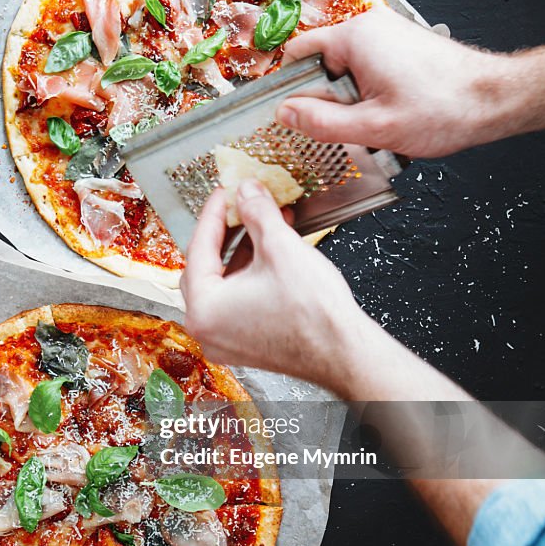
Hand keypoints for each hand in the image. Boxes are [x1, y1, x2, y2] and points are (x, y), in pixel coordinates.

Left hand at [180, 180, 371, 389]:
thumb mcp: (281, 247)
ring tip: (263, 223)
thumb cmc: (314, 316)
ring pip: (223, 283)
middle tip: (239, 206)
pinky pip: (236, 300)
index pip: (200, 247)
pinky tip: (269, 251)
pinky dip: (249, 274)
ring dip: (242, 251)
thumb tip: (247, 192)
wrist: (344, 354)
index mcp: (204, 309)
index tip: (226, 193)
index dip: (215, 213)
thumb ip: (257, 213)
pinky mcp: (243, 343)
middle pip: (206, 266)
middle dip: (227, 232)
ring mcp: (224, 340)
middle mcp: (207, 329)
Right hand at [277, 4, 516, 157]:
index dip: (290, 87)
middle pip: (320, 63)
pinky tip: (387, 114)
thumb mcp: (372, 127)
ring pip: (344, 70)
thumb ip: (321, 121)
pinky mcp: (400, 47)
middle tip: (345, 126)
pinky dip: (368, 94)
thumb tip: (286, 114)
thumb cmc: (444, 108)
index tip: (294, 113)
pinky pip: (365, 70)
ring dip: (349, 100)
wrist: (493, 100)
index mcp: (355, 37)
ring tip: (373, 122)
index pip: (297, 53)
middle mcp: (369, 28)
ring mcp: (387, 35)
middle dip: (326, 98)